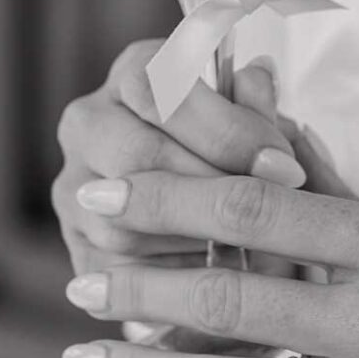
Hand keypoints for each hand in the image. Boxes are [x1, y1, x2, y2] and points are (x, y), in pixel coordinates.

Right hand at [51, 40, 344, 351]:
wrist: (225, 227)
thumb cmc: (248, 162)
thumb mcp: (263, 131)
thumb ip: (258, 110)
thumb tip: (258, 76)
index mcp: (135, 75)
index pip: (160, 90)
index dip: (226, 130)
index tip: (283, 167)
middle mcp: (89, 123)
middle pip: (135, 155)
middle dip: (213, 191)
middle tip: (273, 217)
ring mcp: (74, 190)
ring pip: (123, 221)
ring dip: (195, 242)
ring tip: (256, 251)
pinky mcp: (79, 252)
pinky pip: (119, 275)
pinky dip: (176, 282)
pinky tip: (222, 280)